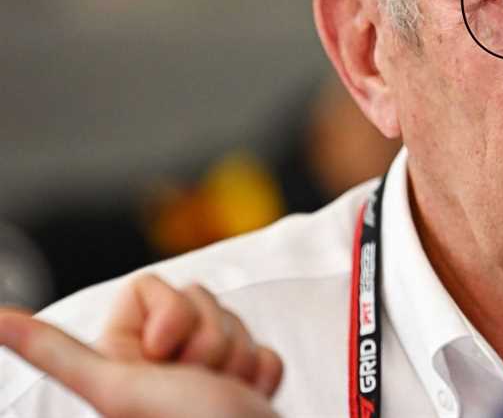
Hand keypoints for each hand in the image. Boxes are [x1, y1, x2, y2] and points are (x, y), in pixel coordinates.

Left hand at [95, 273, 281, 394]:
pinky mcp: (240, 381)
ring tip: (223, 393)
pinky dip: (260, 371)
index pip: (147, 290)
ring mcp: (203, 374)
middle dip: (209, 337)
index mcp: (119, 364)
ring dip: (237, 356)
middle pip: (196, 299)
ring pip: (231, 319)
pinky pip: (260, 345)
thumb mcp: (119, 388)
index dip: (169, 314)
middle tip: (197, 380)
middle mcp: (157, 369)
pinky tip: (245, 397)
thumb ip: (57, 352)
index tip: (162, 354)